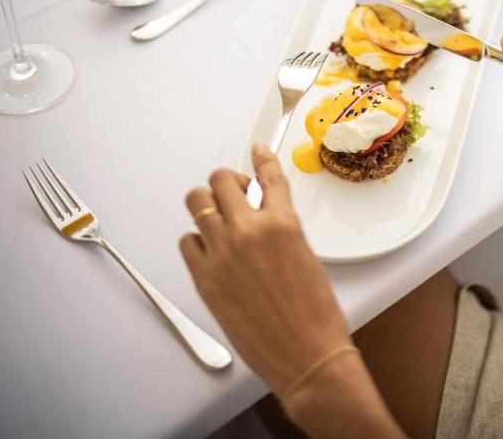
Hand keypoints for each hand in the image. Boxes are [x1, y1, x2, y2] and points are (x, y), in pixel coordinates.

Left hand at [179, 145, 400, 435]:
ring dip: (207, 203)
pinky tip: (209, 249)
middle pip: (221, 180)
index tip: (257, 150)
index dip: (262, 158)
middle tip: (235, 193)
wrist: (305, 354)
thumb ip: (283, 232)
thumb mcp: (307, 257)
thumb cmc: (316, 315)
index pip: (269, 175)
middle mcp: (250, 231)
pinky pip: (187, 240)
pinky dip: (196, 239)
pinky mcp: (204, 277)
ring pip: (196, 202)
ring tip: (217, 215)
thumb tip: (266, 220)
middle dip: (227, 182)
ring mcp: (223, 252)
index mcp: (284, 224)